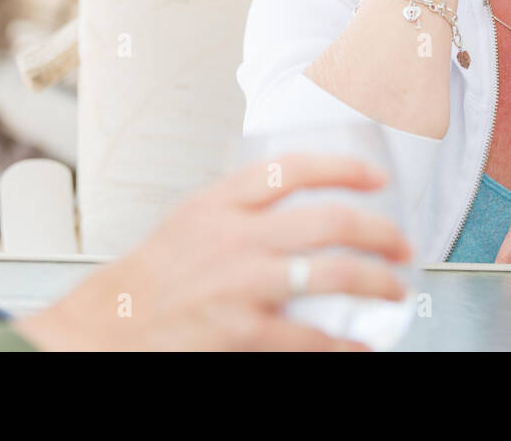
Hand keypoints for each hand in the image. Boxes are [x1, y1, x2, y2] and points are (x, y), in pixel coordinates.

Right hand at [16, 154, 412, 350]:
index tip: (375, 178)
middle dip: (379, 231)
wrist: (109, 327)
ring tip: (393, 289)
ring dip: (376, 282)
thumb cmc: (150, 279)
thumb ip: (240, 209)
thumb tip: (297, 209)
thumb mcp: (190, 221)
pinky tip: (362, 342)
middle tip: (401, 243)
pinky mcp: (244, 331)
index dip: (343, 168)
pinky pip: (313, 335)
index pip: (292, 168)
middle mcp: (234, 236)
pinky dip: (346, 341)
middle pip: (329, 220)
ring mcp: (242, 284)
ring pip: (333, 273)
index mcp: (220, 203)